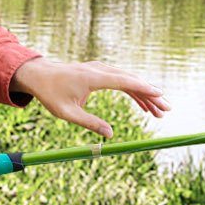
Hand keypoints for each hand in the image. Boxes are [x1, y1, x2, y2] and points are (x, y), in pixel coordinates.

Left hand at [9, 57, 169, 139]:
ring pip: (129, 81)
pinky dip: (133, 91)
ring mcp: (100, 70)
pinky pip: (121, 81)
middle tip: (166, 110)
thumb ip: (89, 123)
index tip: (160, 95)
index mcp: (92, 78)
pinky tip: (144, 106)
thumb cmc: (50, 93)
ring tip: (159, 112)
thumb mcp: (67, 112)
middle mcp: (99, 70)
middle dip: (150, 96)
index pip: (124, 81)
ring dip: (144, 95)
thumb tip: (110, 135)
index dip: (143, 89)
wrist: (37, 75)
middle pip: (132, 81)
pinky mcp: (99, 73)